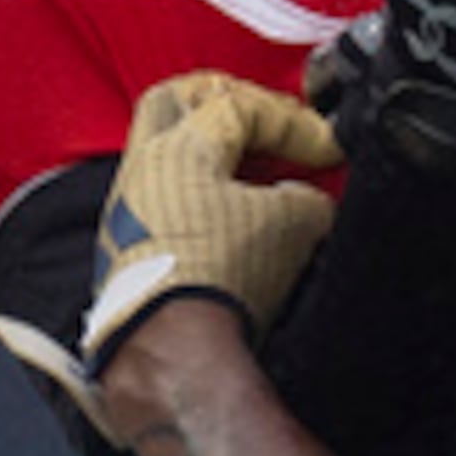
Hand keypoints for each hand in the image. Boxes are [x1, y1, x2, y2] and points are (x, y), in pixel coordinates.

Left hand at [0, 76, 341, 432]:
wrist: (173, 353)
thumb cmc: (221, 281)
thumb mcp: (295, 225)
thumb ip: (306, 196)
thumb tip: (305, 200)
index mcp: (178, 147)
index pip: (240, 108)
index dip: (295, 123)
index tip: (328, 149)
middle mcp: (141, 171)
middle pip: (174, 102)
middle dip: (223, 103)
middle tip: (262, 119)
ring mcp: (127, 213)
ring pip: (165, 156)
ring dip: (210, 159)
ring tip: (254, 178)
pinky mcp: (128, 255)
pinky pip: (163, 204)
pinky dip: (199, 201)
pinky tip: (231, 227)